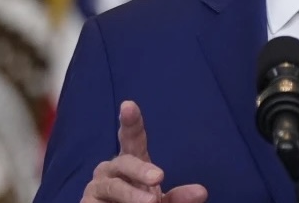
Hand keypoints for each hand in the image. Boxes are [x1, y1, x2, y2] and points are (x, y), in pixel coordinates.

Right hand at [81, 100, 207, 202]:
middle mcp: (111, 170)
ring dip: (131, 194)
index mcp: (132, 162)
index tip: (128, 104)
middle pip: (124, 162)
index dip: (131, 121)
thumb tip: (201, 191)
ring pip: (113, 185)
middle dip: (140, 169)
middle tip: (159, 177)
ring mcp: (97, 186)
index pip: (132, 138)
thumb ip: (180, 197)